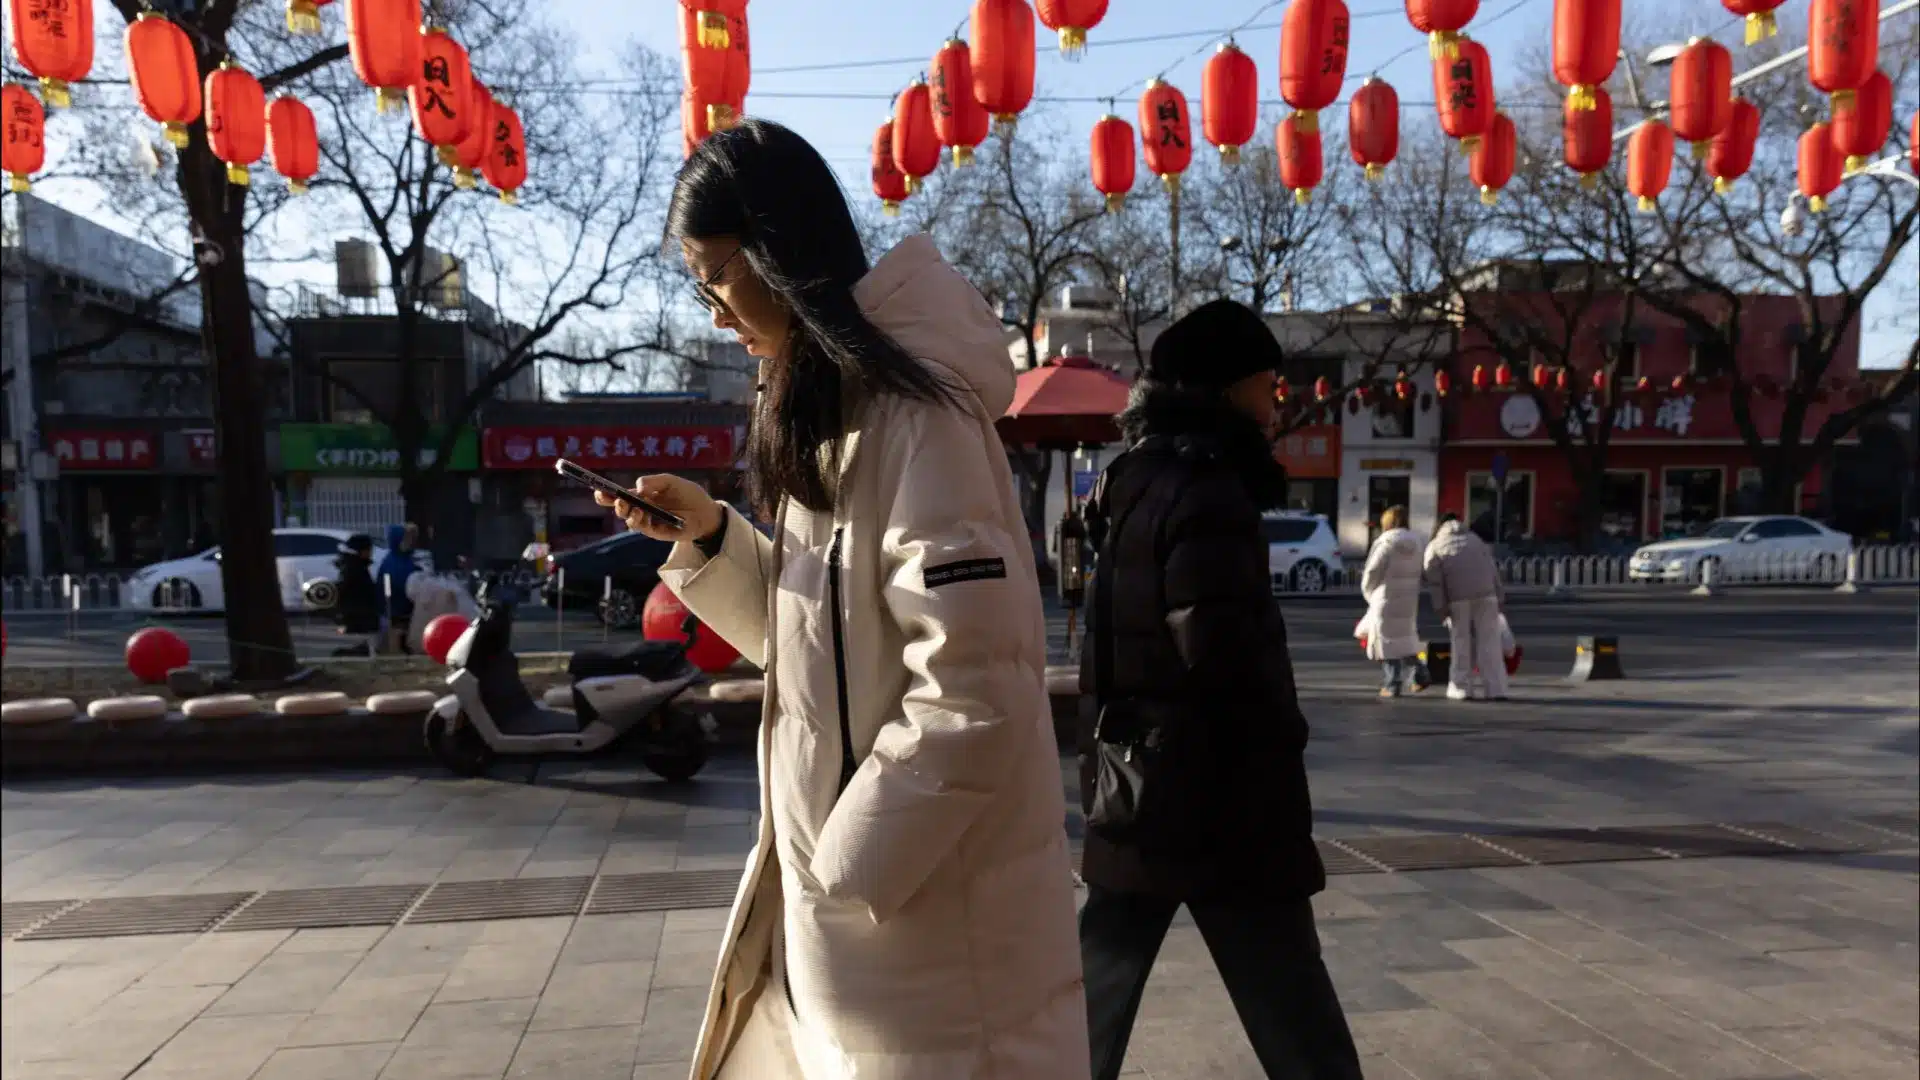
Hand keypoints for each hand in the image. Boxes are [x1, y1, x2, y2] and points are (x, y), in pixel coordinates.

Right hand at [593, 474, 723, 544]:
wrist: (706, 511)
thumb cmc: (688, 494)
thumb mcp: (671, 481)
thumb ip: (654, 481)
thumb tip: (637, 486)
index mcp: (641, 495)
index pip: (619, 495)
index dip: (606, 493)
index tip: (597, 489)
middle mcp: (641, 509)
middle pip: (620, 508)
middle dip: (614, 504)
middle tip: (617, 499)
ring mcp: (648, 521)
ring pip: (629, 520)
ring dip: (628, 513)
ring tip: (633, 507)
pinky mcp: (657, 532)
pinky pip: (644, 528)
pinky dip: (640, 521)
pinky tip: (641, 514)